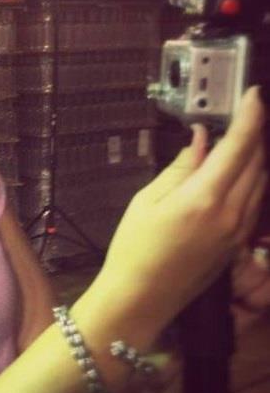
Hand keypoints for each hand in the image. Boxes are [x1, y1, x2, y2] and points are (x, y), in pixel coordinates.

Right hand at [97, 85, 266, 338]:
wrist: (142, 298)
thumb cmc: (135, 248)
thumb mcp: (147, 200)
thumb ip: (180, 168)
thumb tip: (202, 140)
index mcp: (204, 198)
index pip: (239, 147)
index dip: (250, 116)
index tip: (253, 94)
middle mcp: (231, 213)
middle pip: (257, 162)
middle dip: (255, 132)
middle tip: (245, 111)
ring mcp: (239, 231)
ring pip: (262, 182)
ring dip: (256, 155)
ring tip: (241, 137)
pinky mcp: (239, 244)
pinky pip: (256, 201)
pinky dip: (254, 178)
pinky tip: (239, 171)